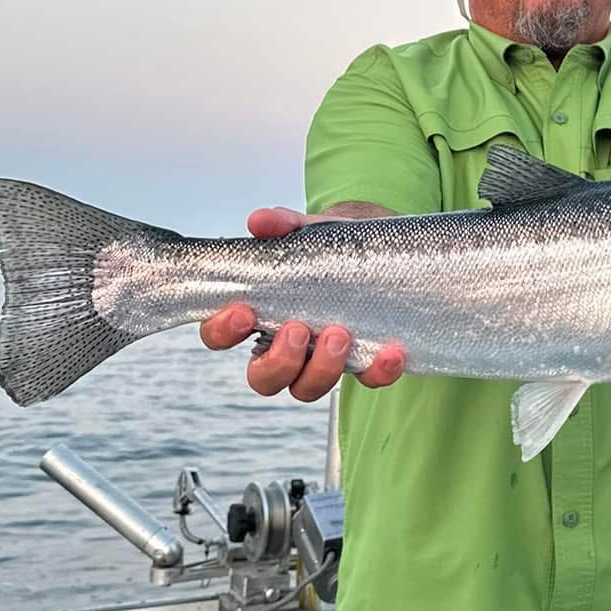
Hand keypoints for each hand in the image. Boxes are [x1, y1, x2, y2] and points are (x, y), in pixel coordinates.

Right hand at [199, 205, 405, 401]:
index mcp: (259, 315)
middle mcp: (285, 348)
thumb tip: (260, 221)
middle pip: (263, 379)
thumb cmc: (328, 250)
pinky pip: (366, 380)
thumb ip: (284, 226)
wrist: (379, 251)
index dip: (222, 331)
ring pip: (307, 389)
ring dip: (322, 369)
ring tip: (341, 334)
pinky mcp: (363, 364)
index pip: (220, 335)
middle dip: (279, 361)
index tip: (243, 312)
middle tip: (298, 329)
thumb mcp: (307, 232)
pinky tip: (391, 351)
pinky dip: (378, 371)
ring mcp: (322, 361)